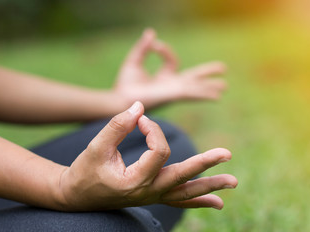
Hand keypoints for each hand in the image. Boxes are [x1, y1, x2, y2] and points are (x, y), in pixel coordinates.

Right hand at [57, 101, 236, 210]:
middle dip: (205, 163)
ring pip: (186, 193)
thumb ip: (118, 125)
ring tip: (233, 183)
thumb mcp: (97, 146)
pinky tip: (217, 204)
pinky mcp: (153, 196)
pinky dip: (198, 201)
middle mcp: (148, 192)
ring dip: (210, 187)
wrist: (77, 195)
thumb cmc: (84, 170)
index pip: (158, 151)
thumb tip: (140, 106)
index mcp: (135, 181)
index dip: (153, 129)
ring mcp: (152, 197)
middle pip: (183, 176)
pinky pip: (180, 201)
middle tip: (227, 153)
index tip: (141, 119)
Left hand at [115, 29, 226, 108]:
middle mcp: (171, 86)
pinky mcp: (173, 95)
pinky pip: (192, 93)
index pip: (172, 61)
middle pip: (193, 78)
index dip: (165, 50)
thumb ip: (143, 48)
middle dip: (207, 74)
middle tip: (223, 68)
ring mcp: (173, 91)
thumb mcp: (134, 61)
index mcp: (163, 78)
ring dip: (210, 87)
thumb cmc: (124, 84)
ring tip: (224, 86)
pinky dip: (204, 93)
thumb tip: (151, 33)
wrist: (119, 98)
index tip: (153, 44)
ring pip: (196, 88)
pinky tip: (217, 96)